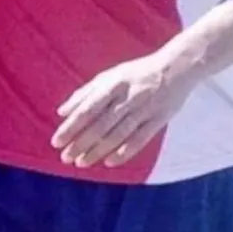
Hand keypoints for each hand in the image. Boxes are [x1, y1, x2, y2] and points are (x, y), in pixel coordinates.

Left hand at [51, 52, 195, 168]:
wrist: (175, 68)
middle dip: (81, 143)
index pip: (87, 109)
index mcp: (112, 84)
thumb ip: (85, 93)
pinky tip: (108, 163)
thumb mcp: (109, 76)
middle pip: (100, 125)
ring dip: (97, 151)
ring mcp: (143, 110)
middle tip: (65, 157)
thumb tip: (62, 111)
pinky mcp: (158, 121)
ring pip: (117, 135)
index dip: (72, 126)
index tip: (57, 141)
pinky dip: (123, 152)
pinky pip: (139, 140)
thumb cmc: (136, 73)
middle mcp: (126, 98)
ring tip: (81, 163)